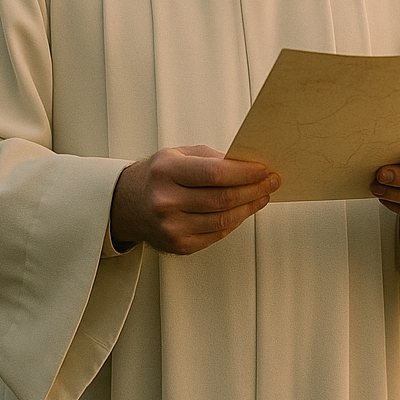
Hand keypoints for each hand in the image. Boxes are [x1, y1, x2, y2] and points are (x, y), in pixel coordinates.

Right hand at [110, 145, 279, 254]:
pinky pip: (216, 234)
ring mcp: (170, 227)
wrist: (128, 203)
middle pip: (222, 199)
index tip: (264, 170)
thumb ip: (212, 158)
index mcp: (166, 171)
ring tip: (263, 196)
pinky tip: (244, 210)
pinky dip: (235, 222)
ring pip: (222, 220)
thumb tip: (248, 165)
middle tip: (271, 182)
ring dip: (249, 207)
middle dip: (253, 190)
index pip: (214, 174)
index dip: (244, 173)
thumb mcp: (179, 154)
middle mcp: (165, 200)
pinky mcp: (177, 245)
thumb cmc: (159, 174)